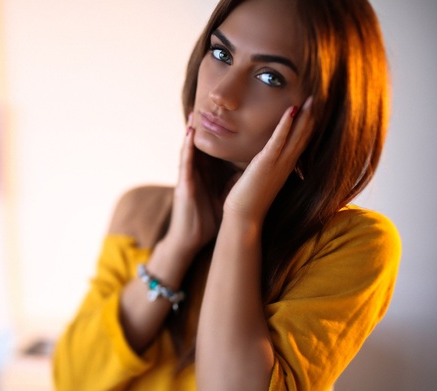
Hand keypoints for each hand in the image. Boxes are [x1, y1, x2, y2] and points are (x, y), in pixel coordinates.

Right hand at [162, 114, 223, 259]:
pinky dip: (186, 145)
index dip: (225, 132)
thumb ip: (234, 182)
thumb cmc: (207, 221)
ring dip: (194, 129)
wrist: (191, 240)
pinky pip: (184, 160)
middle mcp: (199, 171)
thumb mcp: (225, 196)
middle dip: (208, 125)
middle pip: (205, 143)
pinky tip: (189, 131)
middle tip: (214, 103)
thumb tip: (253, 170)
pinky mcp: (183, 183)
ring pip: (192, 148)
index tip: (236, 116)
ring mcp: (189, 176)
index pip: (218, 148)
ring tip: (197, 109)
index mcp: (210, 174)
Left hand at [224, 97, 314, 224]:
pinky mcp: (266, 164)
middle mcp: (286, 164)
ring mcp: (278, 164)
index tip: (313, 109)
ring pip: (296, 136)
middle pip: (304, 136)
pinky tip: (292, 109)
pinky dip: (286, 124)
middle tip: (318, 97)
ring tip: (311, 99)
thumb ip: (264, 165)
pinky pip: (279, 140)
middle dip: (311, 116)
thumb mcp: (259, 177)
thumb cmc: (247, 199)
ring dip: (304, 116)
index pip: (301, 142)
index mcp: (285, 167)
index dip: (307, 125)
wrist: (243, 217)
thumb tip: (260, 159)